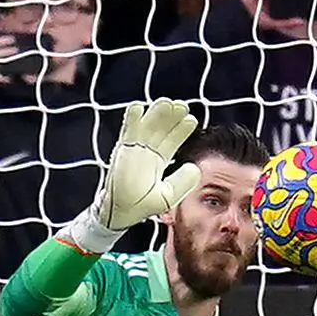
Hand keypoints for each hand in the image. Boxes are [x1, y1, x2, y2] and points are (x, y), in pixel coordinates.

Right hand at [92, 99, 200, 229]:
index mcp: (160, 159)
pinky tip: (138, 107)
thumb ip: (182, 183)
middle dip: (171, 117)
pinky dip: (130, 119)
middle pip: (161, 128)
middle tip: (181, 106)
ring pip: (146, 125)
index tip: (191, 120)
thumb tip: (195, 168)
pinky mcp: (121, 150)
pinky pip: (126, 131)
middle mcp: (148, 150)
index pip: (173, 140)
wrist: (120, 212)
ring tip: (166, 103)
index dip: (181, 130)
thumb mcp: (168, 197)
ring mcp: (134, 148)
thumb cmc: (142, 204)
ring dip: (154, 113)